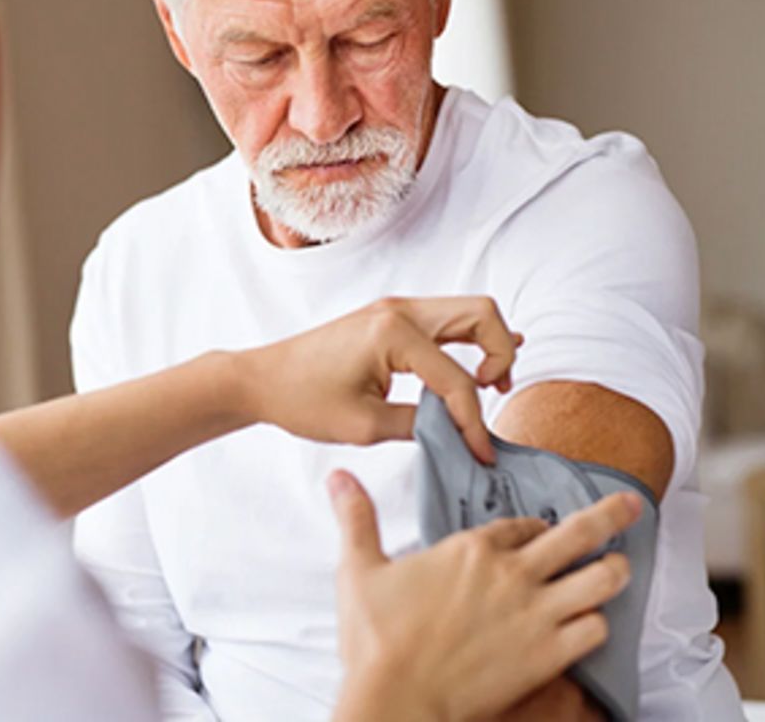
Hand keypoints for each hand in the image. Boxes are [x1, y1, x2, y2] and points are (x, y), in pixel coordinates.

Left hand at [239, 296, 520, 462]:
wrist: (262, 380)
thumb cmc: (302, 399)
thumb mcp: (365, 425)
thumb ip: (421, 425)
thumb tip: (459, 432)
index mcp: (393, 332)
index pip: (457, 379)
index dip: (474, 421)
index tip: (480, 454)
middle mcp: (399, 310)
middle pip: (482, 314)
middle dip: (501, 354)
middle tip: (496, 394)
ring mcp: (395, 309)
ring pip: (468, 311)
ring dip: (489, 344)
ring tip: (491, 385)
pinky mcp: (390, 319)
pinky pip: (445, 321)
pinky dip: (469, 340)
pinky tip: (484, 364)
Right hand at [328, 470, 638, 721]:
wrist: (399, 698)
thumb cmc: (376, 638)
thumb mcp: (358, 569)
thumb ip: (356, 518)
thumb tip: (338, 477)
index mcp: (471, 548)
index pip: (520, 524)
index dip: (533, 525)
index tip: (537, 529)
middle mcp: (512, 573)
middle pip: (577, 534)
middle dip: (610, 514)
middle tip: (632, 504)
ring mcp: (536, 614)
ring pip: (601, 580)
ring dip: (613, 571)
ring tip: (620, 566)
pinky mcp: (549, 655)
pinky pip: (595, 630)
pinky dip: (599, 625)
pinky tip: (594, 624)